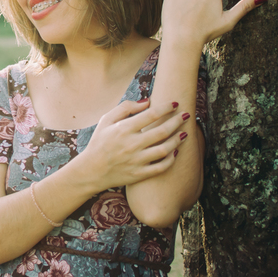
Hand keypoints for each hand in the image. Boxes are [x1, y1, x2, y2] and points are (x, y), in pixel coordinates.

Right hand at [72, 98, 187, 189]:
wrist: (91, 170)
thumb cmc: (100, 142)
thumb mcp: (106, 120)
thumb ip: (125, 108)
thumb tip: (147, 102)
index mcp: (123, 129)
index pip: (151, 115)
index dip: (166, 107)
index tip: (175, 103)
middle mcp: (131, 144)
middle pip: (162, 131)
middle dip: (177, 121)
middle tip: (186, 115)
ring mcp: (136, 161)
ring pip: (164, 150)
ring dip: (177, 140)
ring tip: (184, 133)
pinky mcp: (139, 174)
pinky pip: (161, 167)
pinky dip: (171, 160)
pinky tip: (175, 152)